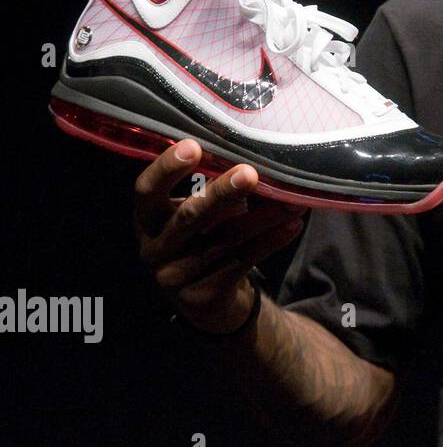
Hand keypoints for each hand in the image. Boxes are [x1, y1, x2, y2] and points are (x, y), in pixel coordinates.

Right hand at [133, 140, 306, 332]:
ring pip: (224, 241)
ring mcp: (175, 276)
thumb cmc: (202, 240)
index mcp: (147, 219)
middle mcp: (154, 248)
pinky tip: (292, 226)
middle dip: (221, 193)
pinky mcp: (202, 296)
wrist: (207, 301)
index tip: (193, 145)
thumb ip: (211, 189)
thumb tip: (254, 155)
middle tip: (249, 173)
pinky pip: (241, 262)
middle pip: (189, 217)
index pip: (147, 191)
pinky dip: (270, 242)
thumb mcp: (199, 215)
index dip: (166, 168)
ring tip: (292, 202)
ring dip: (262, 218)